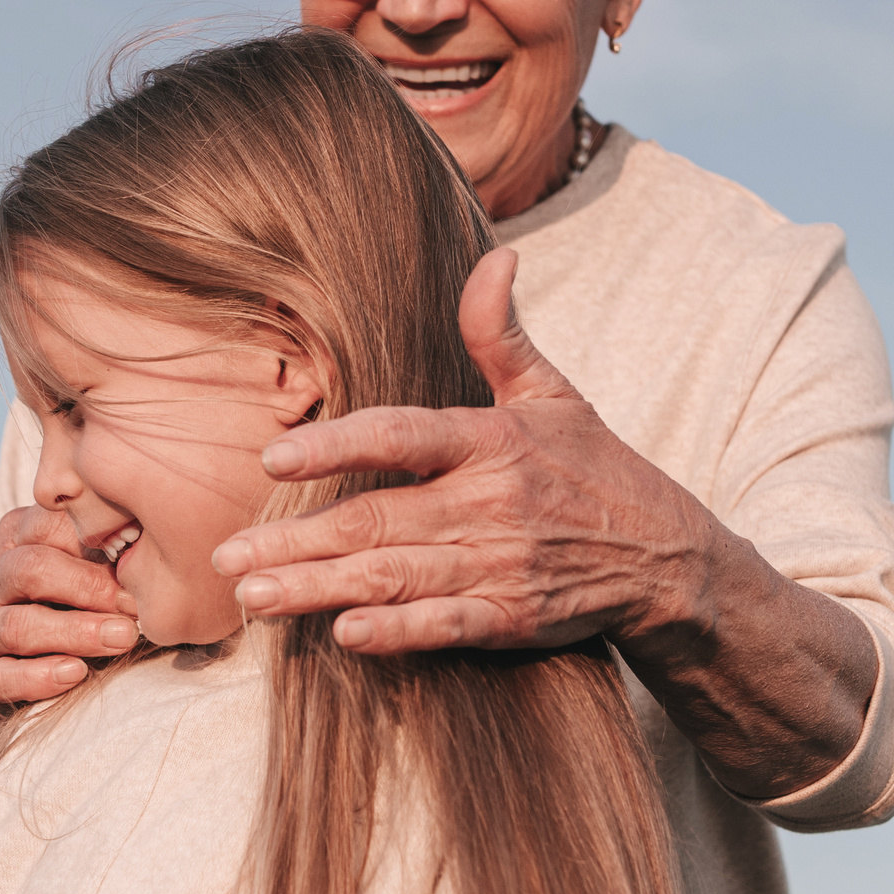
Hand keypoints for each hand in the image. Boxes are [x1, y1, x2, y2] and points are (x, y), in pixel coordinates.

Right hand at [0, 505, 140, 710]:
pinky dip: (38, 677)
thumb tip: (155, 547)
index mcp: (16, 536)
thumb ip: (106, 552)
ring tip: (122, 639)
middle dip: (89, 589)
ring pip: (17, 626)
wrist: (16, 660)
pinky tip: (75, 673)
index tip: (143, 565)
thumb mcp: (83, 565)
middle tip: (136, 608)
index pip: (49, 526)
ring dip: (74, 633)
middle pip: (30, 570)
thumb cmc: (71, 600)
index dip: (98, 544)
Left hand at [212, 246, 700, 653]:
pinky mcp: (513, 617)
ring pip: (394, 577)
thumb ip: (501, 333)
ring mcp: (501, 564)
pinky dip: (398, 633)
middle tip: (225, 557)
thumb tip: (496, 257)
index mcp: (491, 440)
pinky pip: (446, 626)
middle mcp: (490, 503)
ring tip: (252, 600)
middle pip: (376, 520)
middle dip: (295, 542)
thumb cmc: (594, 467)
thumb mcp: (553, 393)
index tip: (273, 460)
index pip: (401, 437)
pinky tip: (346, 636)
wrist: (668, 557)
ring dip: (318, 590)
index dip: (335, 447)